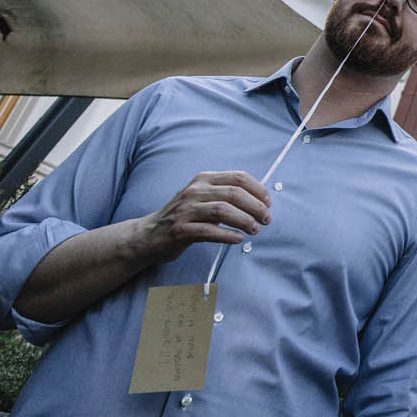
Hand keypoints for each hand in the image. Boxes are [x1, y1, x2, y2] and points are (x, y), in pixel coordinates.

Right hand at [130, 171, 271, 264]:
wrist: (148, 235)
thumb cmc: (183, 217)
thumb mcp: (203, 198)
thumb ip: (225, 196)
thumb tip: (260, 202)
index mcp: (204, 179)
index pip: (238, 177)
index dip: (258, 190)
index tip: (268, 203)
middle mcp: (194, 191)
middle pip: (234, 194)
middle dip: (255, 207)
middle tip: (266, 219)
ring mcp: (185, 210)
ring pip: (223, 211)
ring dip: (244, 221)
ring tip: (254, 230)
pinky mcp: (179, 230)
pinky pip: (209, 231)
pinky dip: (227, 235)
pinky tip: (238, 239)